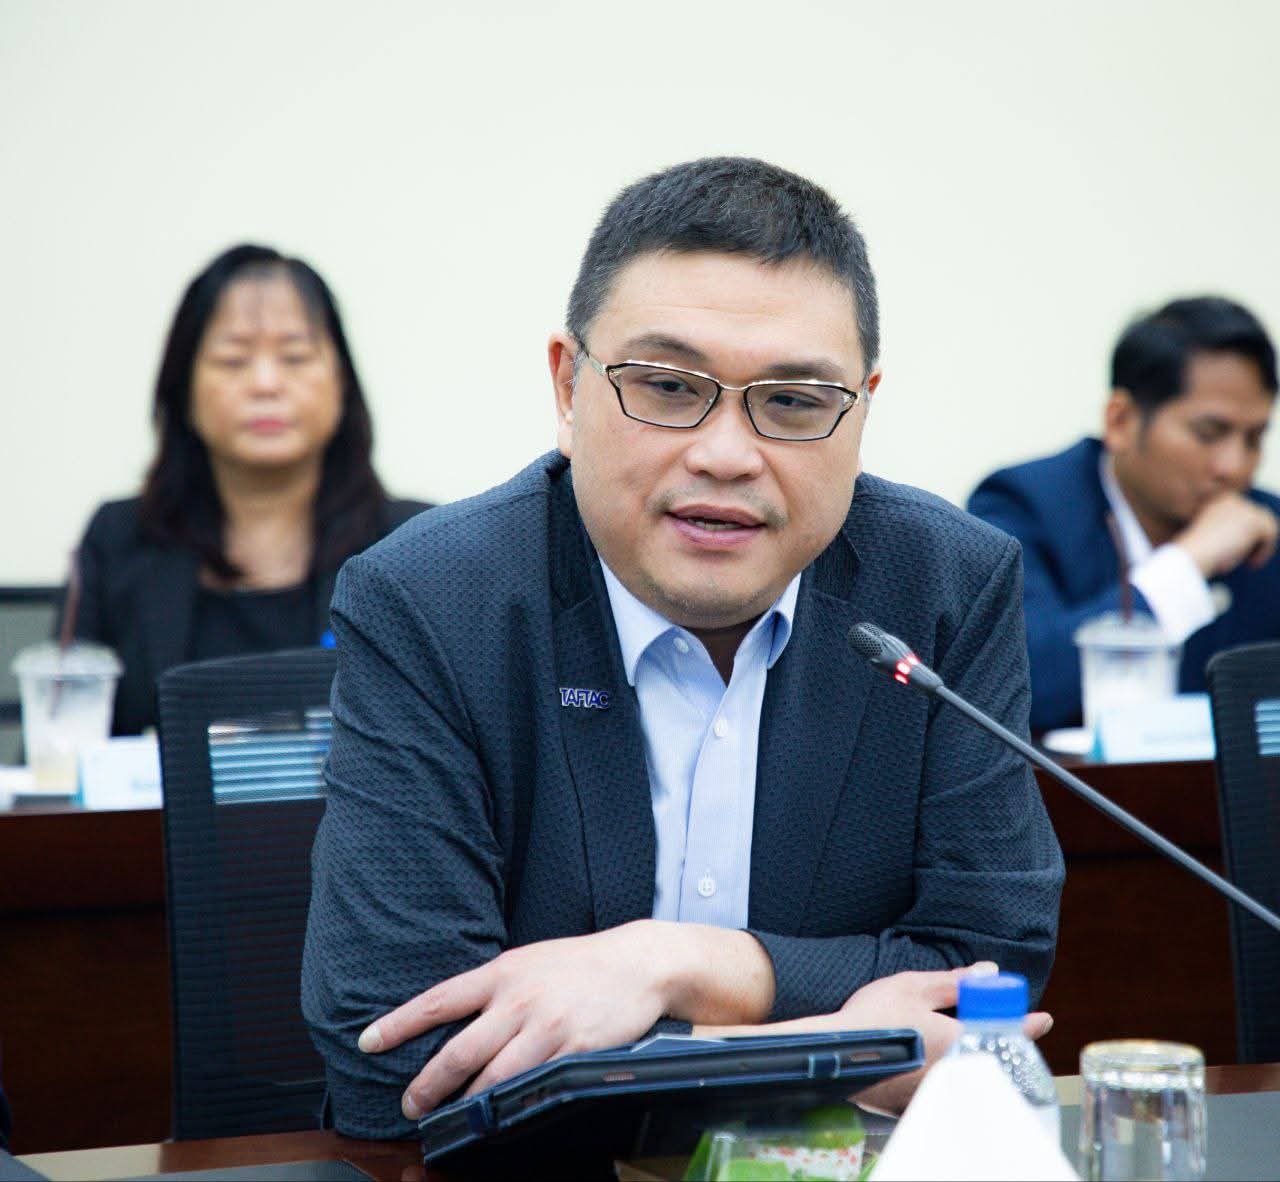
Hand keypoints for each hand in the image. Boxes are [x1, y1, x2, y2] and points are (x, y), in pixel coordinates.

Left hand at [360, 922, 671, 1117]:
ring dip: (463, 1104)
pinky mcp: (571, 1053)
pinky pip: (531, 1088)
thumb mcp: (529, 961)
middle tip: (409, 1105)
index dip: (399, 1023)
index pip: (439, 1000)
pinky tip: (497, 1118)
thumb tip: (456, 1015)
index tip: (367, 1042)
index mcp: (502, 972)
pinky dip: (509, 1108)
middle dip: (426, 1084)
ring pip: (491, 1078)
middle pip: (458, 1050)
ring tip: (445, 1119)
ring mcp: (545, 1028)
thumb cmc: (580, 964)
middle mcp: (518, 999)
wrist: (637, 964)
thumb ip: (495, 987)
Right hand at [697, 964, 1051, 1115]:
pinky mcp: (916, 1100)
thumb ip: (956, 982)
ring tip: (964, 1037)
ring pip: (969, 1071)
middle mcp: (955, 1071)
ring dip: (973, 1054)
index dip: (1027, 1023)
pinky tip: (932, 1057)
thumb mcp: (915, 987)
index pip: (1007, 1032)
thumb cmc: (874, 1016)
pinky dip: (950, 1069)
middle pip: (991, 1056)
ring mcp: (937, 1089)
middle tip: (1000, 1024)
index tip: (1042, 1017)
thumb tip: (990, 970)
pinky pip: (946, 1083)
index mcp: (961, 1042)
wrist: (835, 1051)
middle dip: (997, 1039)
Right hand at [1176, 493, 1278, 577]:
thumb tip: (1246, 541)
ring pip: (1267, 526)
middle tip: (1250, 559)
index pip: (1244, 514)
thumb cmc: (1195, 552)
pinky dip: (1264, 552)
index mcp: (1218, 500)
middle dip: (1257, 538)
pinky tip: (1251, 564)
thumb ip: (1227, 532)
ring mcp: (1245, 507)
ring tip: (1250, 563)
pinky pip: (1270, 537)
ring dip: (1261, 546)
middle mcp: (1233, 499)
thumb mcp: (1210, 537)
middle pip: (1259, 517)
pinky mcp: (1255, 520)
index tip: (1239, 551)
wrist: (1192, 553)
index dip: (1246, 534)